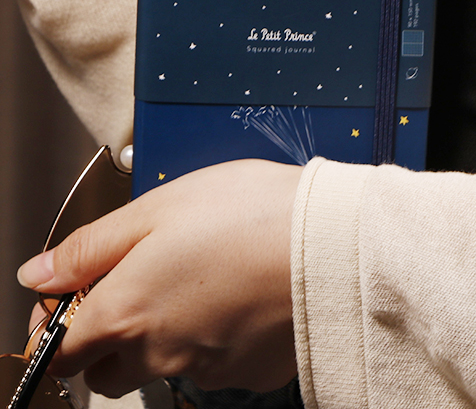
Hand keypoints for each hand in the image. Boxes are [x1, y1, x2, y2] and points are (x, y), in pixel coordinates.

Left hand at [17, 159, 301, 397]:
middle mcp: (162, 353)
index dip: (58, 324)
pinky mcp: (249, 373)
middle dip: (113, 334)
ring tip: (206, 276)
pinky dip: (216, 338)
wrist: (331, 240)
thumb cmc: (248, 212)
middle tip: (148, 281)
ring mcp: (208, 369)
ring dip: (167, 334)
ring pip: (164, 364)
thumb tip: (40, 273)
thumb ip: (90, 246)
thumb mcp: (158, 207)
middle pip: (108, 369)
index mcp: (128, 311)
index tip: (77, 297)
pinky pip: (215, 364)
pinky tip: (240, 294)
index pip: (59, 350)